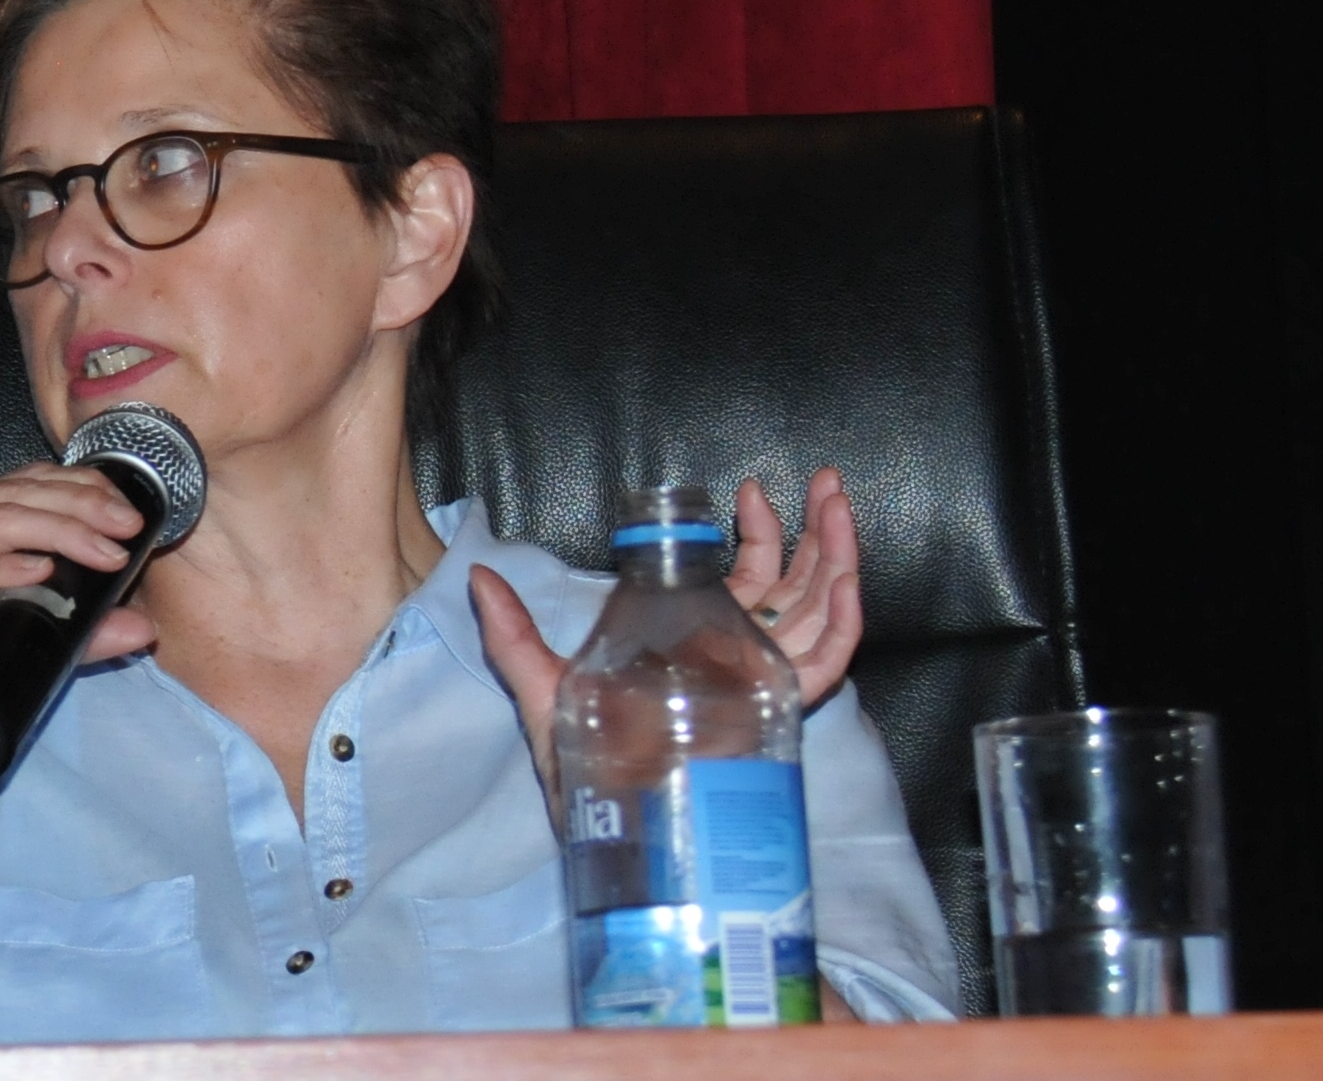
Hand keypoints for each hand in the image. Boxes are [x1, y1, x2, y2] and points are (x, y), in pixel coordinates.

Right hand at [0, 463, 162, 784]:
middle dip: (85, 508)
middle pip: (24, 495)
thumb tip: (143, 628)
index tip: (131, 514)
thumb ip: (80, 629)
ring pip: (3, 520)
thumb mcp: (26, 636)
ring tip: (105, 553)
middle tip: (128, 529)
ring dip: (62, 532)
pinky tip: (40, 570)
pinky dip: (4, 566)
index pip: (32, 482)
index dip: (85, 488)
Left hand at [469, 469, 869, 781]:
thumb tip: (476, 579)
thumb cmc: (583, 775)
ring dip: (837, 556)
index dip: (761, 533)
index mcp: (698, 648)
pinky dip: (844, 624)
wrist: (611, 839)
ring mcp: (761, 690)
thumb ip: (515, 638)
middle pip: (795, 589)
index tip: (754, 490)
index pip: (746, 580)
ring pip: (817, 614)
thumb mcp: (546, 693)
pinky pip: (824, 668)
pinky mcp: (773, 718)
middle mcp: (738, 664)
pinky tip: (846, 582)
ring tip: (837, 503)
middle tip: (827, 482)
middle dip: (817, 532)